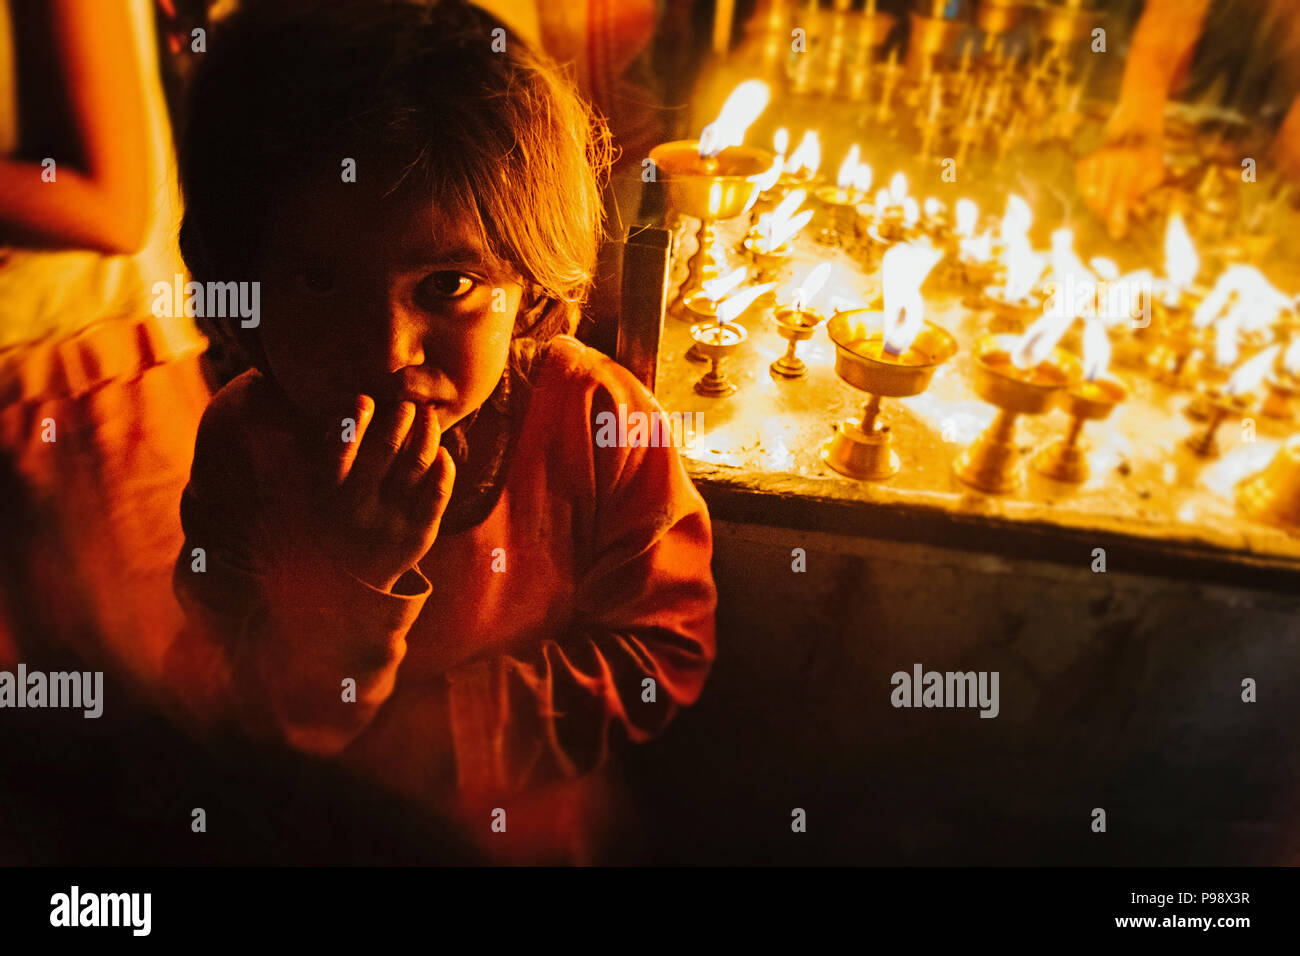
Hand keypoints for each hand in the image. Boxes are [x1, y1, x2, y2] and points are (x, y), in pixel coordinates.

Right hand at [319, 396, 455, 591]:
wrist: (355, 581)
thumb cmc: (338, 520)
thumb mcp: (320, 491)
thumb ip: (332, 448)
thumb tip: (354, 403)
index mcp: (328, 495)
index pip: (340, 449)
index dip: (353, 420)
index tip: (366, 398)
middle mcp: (358, 507)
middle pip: (386, 449)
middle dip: (400, 418)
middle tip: (408, 405)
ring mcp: (391, 521)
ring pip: (416, 464)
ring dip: (426, 433)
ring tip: (427, 418)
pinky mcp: (419, 533)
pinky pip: (438, 491)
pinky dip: (444, 466)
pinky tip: (442, 452)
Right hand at [1076, 129, 1165, 239]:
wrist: (1135, 124)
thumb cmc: (1148, 155)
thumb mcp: (1154, 173)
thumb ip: (1137, 197)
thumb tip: (1117, 227)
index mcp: (1134, 160)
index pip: (1121, 196)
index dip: (1118, 217)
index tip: (1117, 235)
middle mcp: (1112, 158)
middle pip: (1103, 201)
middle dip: (1110, 213)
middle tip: (1119, 219)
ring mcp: (1096, 158)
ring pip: (1091, 198)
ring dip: (1102, 204)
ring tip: (1115, 197)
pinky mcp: (1085, 161)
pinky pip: (1084, 190)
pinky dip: (1092, 194)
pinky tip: (1103, 186)